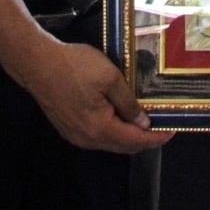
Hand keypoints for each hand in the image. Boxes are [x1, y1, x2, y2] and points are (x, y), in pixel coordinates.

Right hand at [14, 38, 173, 154]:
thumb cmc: (74, 66)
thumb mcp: (110, 78)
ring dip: (128, 135)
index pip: (136, 141)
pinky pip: (97, 136)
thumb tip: (144, 123)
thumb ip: (129, 103)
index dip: (157, 137)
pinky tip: (120, 115)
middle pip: (124, 147)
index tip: (172, 129)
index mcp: (100, 129)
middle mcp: (87, 139)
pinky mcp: (68, 128)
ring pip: (110, 142)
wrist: (37, 62)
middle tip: (161, 123)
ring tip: (144, 118)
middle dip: (145, 138)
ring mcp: (76, 136)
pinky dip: (113, 130)